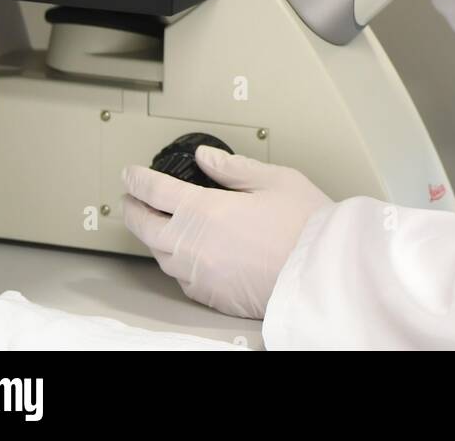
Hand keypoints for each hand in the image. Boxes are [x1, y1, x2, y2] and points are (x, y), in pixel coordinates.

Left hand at [122, 147, 331, 319]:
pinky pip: (181, 278)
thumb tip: (207, 158)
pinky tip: (186, 256)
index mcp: (205, 210)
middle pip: (145, 227)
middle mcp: (193, 245)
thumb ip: (234, 168)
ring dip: (153, 237)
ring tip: (156, 226)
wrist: (323, 272)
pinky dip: (176, 262)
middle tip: (130, 200)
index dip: (137, 180)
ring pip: (160, 256)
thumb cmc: (306, 225)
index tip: (130, 174)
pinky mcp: (211, 296)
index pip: (155, 191)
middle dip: (133, 210)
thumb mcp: (275, 180)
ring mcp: (199, 274)